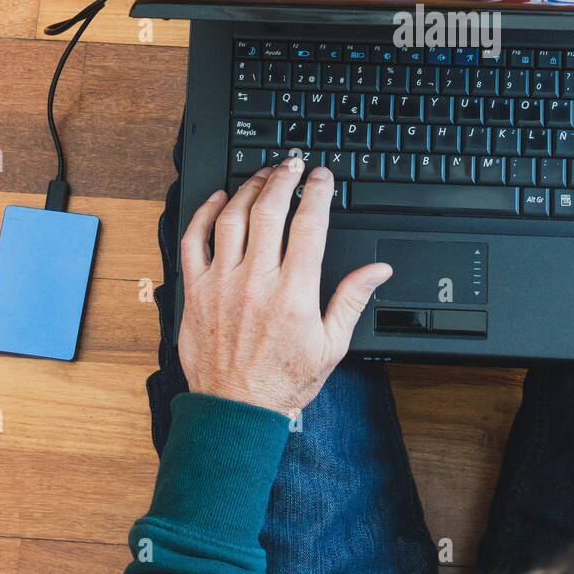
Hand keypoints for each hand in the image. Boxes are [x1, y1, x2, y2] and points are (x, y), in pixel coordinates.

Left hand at [177, 159, 391, 416]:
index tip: (321, 177)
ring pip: (233, 218)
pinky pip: (195, 240)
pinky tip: (218, 199)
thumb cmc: (284, 381)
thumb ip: (353, 299)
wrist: (236, 411)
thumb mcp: (332, 345)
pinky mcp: (196, 291)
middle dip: (284, 178)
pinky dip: (204, 214)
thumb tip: (378, 270)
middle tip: (293, 163)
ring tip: (263, 175)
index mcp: (293, 293)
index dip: (316, 193)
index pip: (308, 225)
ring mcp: (222, 284)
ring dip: (250, 189)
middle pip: (270, 211)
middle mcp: (256, 282)